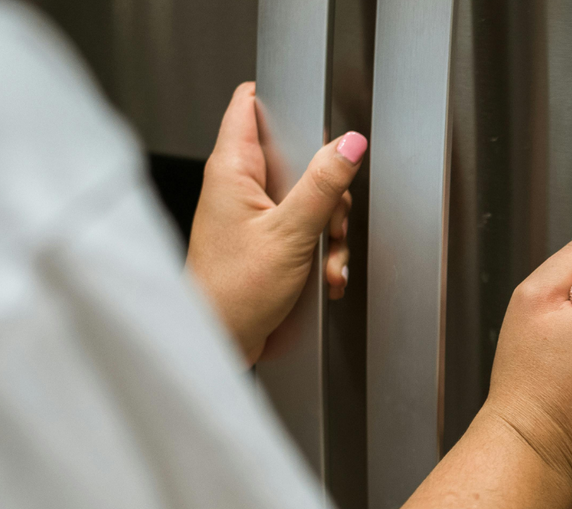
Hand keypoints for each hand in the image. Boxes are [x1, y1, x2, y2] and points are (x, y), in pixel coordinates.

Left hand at [186, 82, 362, 363]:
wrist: (222, 341)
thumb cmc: (232, 292)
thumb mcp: (290, 233)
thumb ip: (322, 185)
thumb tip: (349, 144)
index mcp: (233, 169)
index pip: (250, 105)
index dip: (285, 103)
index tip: (318, 122)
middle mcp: (239, 187)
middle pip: (298, 158)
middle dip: (326, 191)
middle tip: (328, 217)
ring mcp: (252, 215)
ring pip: (308, 200)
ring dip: (328, 231)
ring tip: (324, 258)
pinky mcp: (265, 243)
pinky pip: (305, 232)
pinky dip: (321, 253)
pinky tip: (323, 274)